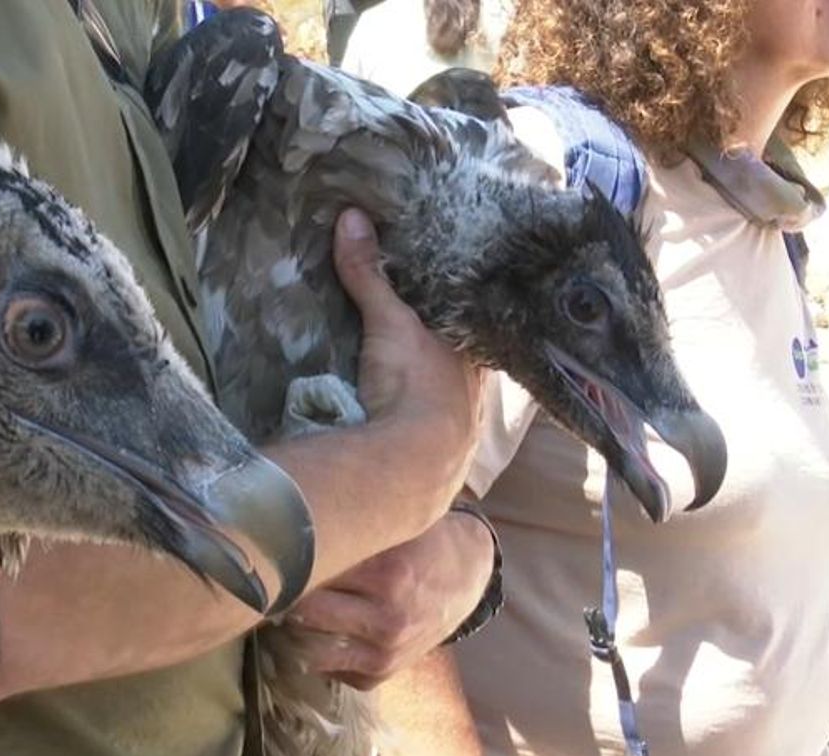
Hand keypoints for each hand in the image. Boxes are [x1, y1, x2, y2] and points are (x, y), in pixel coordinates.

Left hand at [285, 509, 492, 688]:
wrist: (467, 576)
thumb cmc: (420, 541)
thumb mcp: (396, 525)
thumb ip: (353, 527)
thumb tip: (291, 521)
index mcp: (387, 573)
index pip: (315, 572)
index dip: (287, 562)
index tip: (270, 555)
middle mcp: (387, 617)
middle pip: (307, 612)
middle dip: (285, 596)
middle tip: (270, 582)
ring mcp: (386, 650)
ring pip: (312, 650)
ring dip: (292, 632)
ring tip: (283, 609)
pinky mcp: (384, 672)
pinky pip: (332, 669)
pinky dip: (318, 653)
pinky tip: (313, 631)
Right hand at [335, 208, 484, 499]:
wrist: (413, 462)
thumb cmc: (416, 383)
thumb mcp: (390, 322)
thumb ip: (370, 274)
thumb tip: (351, 215)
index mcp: (477, 359)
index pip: (476, 329)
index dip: (462, 316)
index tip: (448, 302)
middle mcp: (477, 398)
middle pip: (462, 368)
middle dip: (446, 358)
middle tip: (424, 341)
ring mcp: (460, 435)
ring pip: (450, 406)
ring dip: (432, 399)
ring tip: (411, 383)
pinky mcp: (437, 466)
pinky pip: (428, 439)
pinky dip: (417, 431)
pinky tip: (403, 430)